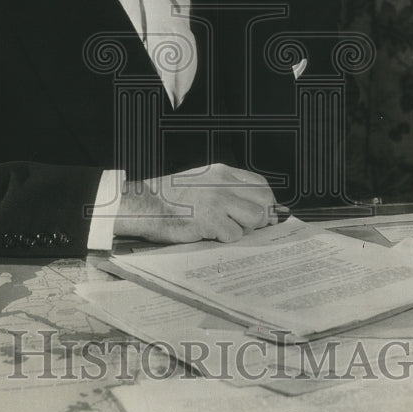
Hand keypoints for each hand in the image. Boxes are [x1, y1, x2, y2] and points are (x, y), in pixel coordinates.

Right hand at [113, 163, 284, 244]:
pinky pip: (234, 235)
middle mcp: (223, 184)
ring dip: (244, 228)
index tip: (264, 213)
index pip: (260, 184)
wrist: (146, 203)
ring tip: (225, 228)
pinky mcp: (210, 221)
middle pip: (263, 201)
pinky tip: (210, 233)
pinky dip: (225, 238)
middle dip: (262, 217)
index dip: (266, 201)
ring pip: (254, 218)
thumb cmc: (171, 196)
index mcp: (221, 172)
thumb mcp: (202, 181)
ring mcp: (218, 202)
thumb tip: (256, 207)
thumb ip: (228, 189)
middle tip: (250, 226)